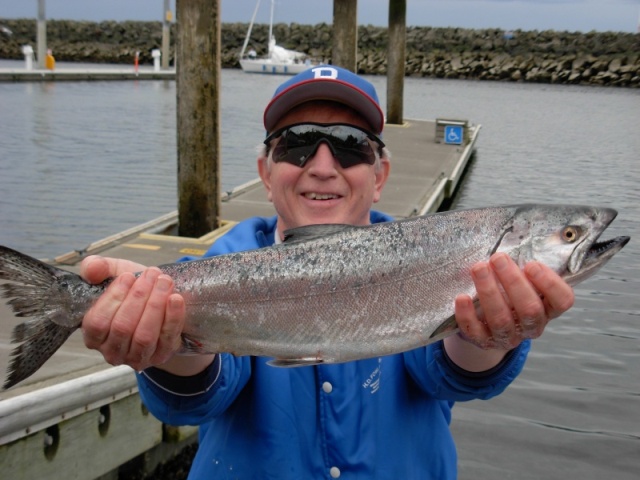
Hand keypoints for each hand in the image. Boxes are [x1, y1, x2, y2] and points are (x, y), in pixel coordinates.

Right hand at [80, 255, 185, 370]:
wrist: (162, 304)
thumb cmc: (134, 292)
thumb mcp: (114, 274)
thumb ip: (96, 268)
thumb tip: (92, 268)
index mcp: (94, 335)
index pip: (97, 322)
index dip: (113, 298)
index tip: (128, 276)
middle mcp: (112, 351)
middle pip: (122, 327)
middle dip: (139, 296)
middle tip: (151, 274)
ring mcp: (137, 358)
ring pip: (144, 336)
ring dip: (155, 305)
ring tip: (164, 281)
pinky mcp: (161, 355)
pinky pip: (167, 338)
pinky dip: (173, 317)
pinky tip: (176, 298)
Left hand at [446, 252, 574, 370]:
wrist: (486, 324)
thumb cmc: (508, 293)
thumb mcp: (522, 281)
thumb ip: (523, 269)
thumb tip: (514, 243)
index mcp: (547, 309)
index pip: (562, 301)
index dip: (550, 283)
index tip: (531, 264)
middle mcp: (531, 326)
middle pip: (529, 310)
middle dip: (513, 282)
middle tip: (497, 258)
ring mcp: (508, 337)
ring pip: (502, 319)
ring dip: (489, 292)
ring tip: (479, 268)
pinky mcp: (483, 341)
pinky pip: (475, 331)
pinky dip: (467, 315)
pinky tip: (462, 297)